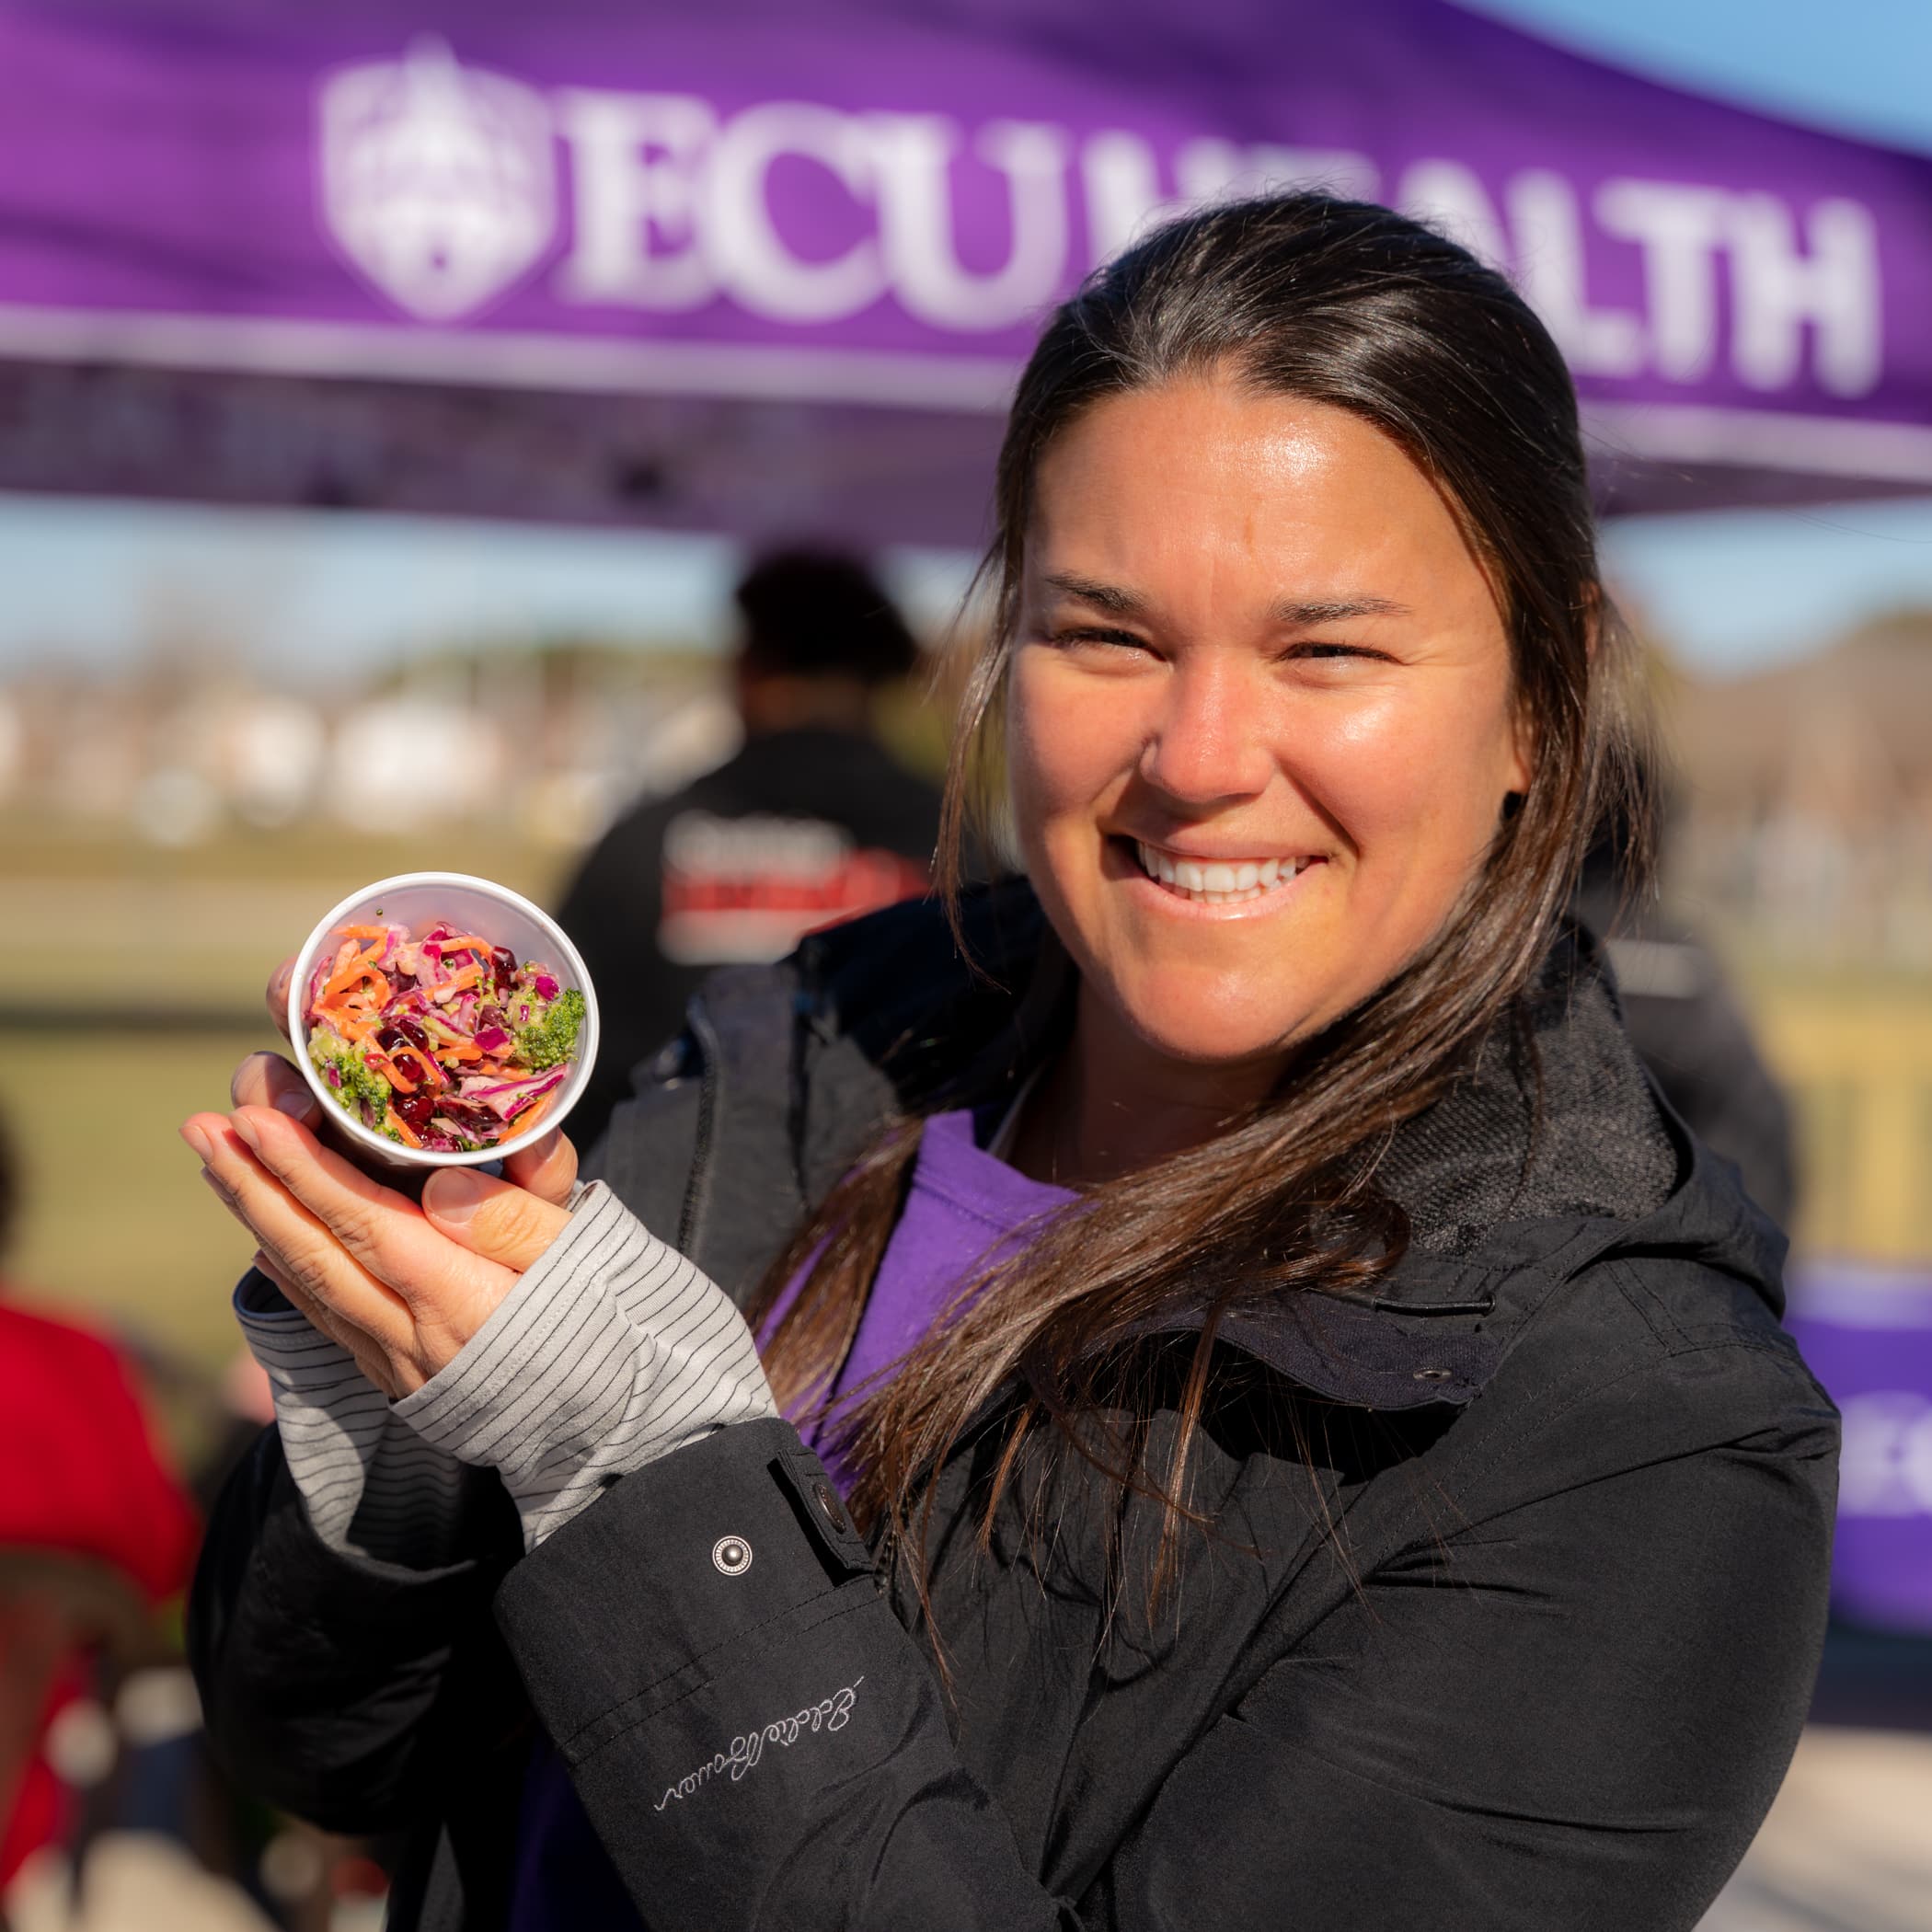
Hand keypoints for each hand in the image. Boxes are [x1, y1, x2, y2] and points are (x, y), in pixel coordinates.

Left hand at [183, 1047, 581, 1397]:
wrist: (630, 1432)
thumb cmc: (620, 1328)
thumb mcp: (589, 1261)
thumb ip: (519, 1220)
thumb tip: (441, 1186)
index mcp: (463, 1298)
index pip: (364, 1222)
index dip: (306, 1169)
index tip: (257, 1119)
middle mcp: (416, 1336)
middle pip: (316, 1252)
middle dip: (254, 1185)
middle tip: (203, 1128)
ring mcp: (403, 1362)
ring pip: (312, 1284)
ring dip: (258, 1219)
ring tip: (221, 1164)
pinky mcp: (405, 1378)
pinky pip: (330, 1318)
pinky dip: (291, 1272)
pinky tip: (269, 1242)